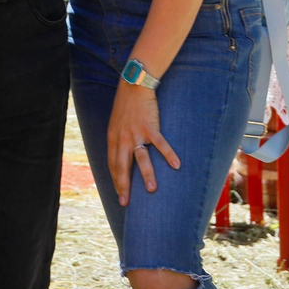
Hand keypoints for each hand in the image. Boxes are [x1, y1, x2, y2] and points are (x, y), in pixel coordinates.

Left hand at [107, 82, 179, 205]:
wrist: (133, 85)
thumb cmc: (126, 105)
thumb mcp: (116, 124)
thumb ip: (118, 139)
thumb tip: (121, 153)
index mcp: (113, 138)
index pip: (112, 164)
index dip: (116, 180)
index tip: (120, 194)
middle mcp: (122, 138)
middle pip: (122, 166)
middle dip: (124, 186)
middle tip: (126, 202)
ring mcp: (136, 133)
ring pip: (141, 158)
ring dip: (147, 175)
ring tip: (152, 190)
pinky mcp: (149, 126)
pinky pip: (160, 143)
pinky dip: (168, 154)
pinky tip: (176, 165)